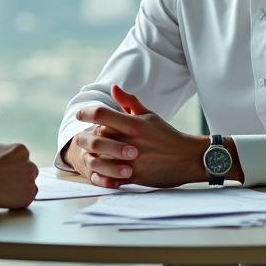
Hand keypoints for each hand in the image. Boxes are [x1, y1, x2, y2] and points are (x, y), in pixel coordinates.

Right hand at [0, 143, 37, 208]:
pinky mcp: (28, 196)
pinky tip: (6, 199)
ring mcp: (30, 181)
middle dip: (18, 176)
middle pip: (28, 171)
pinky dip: (18, 200)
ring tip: (4, 191)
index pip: (20, 157)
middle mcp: (28, 164)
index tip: (4, 171)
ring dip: (19, 188)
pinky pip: (27, 198)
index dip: (11, 165)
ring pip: (28, 185)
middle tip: (5, 182)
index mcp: (19, 150)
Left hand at [69, 85, 240, 187]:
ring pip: (101, 158)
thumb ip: (129, 102)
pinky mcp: (135, 177)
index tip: (79, 114)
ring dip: (91, 156)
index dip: (86, 112)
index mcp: (134, 124)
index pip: (102, 114)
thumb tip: (114, 88)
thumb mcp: (149, 115)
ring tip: (87, 154)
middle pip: (98, 135)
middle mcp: (131, 141)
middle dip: (86, 136)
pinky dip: (102, 175)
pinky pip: (111, 177)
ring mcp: (132, 160)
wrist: (187, 158)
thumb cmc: (166, 135)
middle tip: (80, 137)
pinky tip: (98, 171)